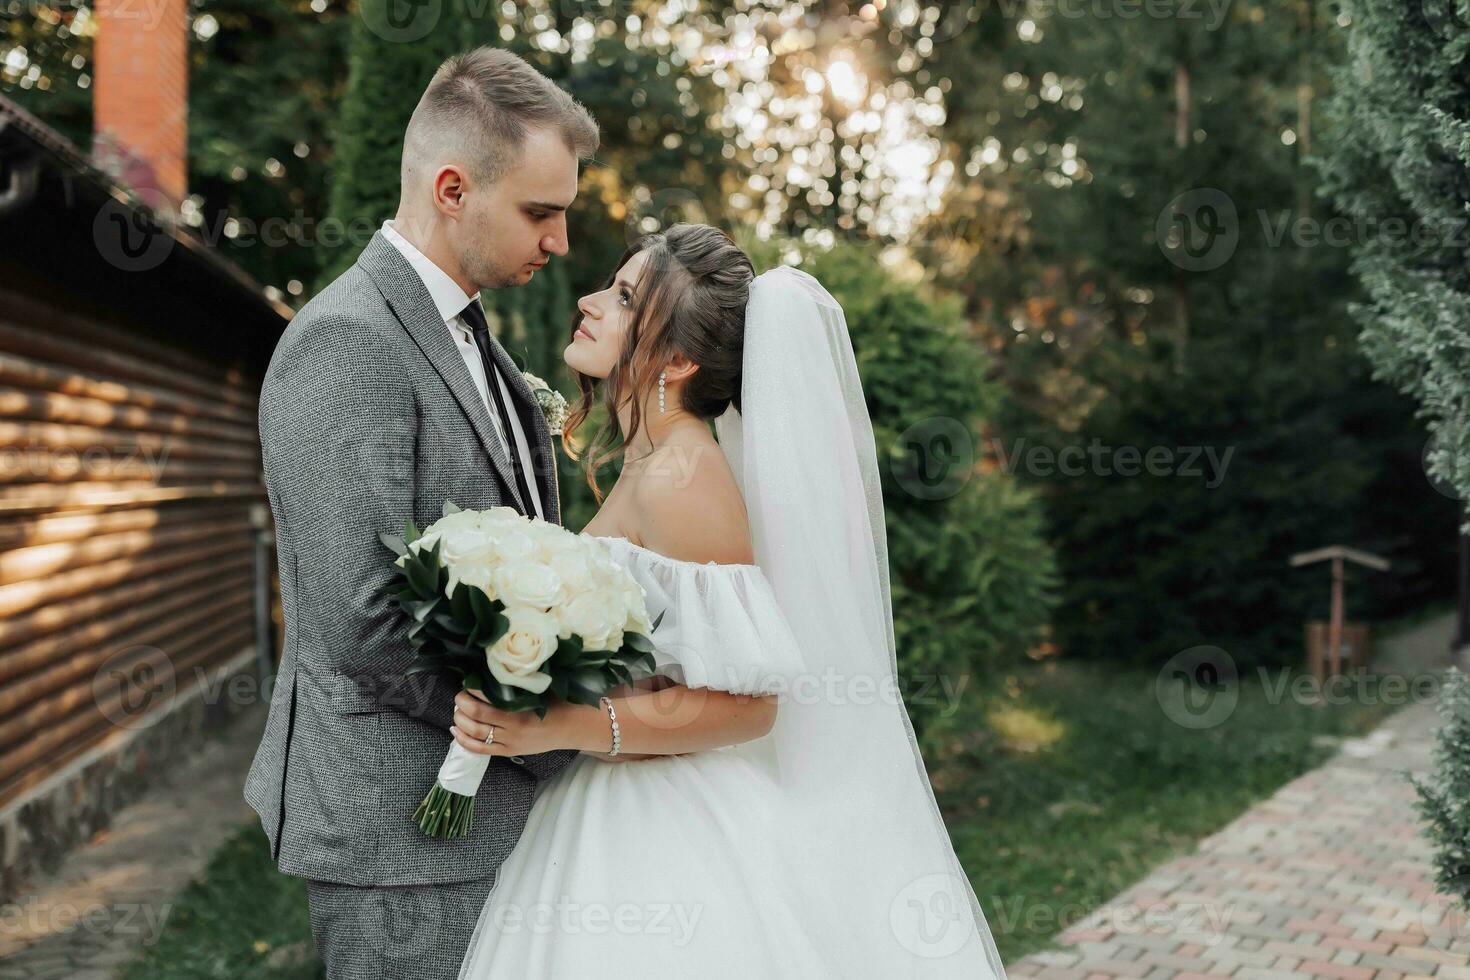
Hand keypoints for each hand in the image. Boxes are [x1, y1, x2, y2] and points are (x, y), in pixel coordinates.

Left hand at [449, 689, 572, 757]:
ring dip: (460, 721)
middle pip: (476, 716)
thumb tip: (494, 669)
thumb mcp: (540, 689)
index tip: (468, 681)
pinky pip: (480, 750)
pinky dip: (464, 741)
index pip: (486, 699)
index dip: (472, 690)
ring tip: (458, 710)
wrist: (572, 728)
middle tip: (460, 695)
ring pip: (475, 733)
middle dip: (462, 704)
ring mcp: (509, 742)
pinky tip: (455, 731)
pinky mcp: (508, 752)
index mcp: (520, 709)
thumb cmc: (558, 703)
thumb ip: (519, 683)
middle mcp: (513, 728)